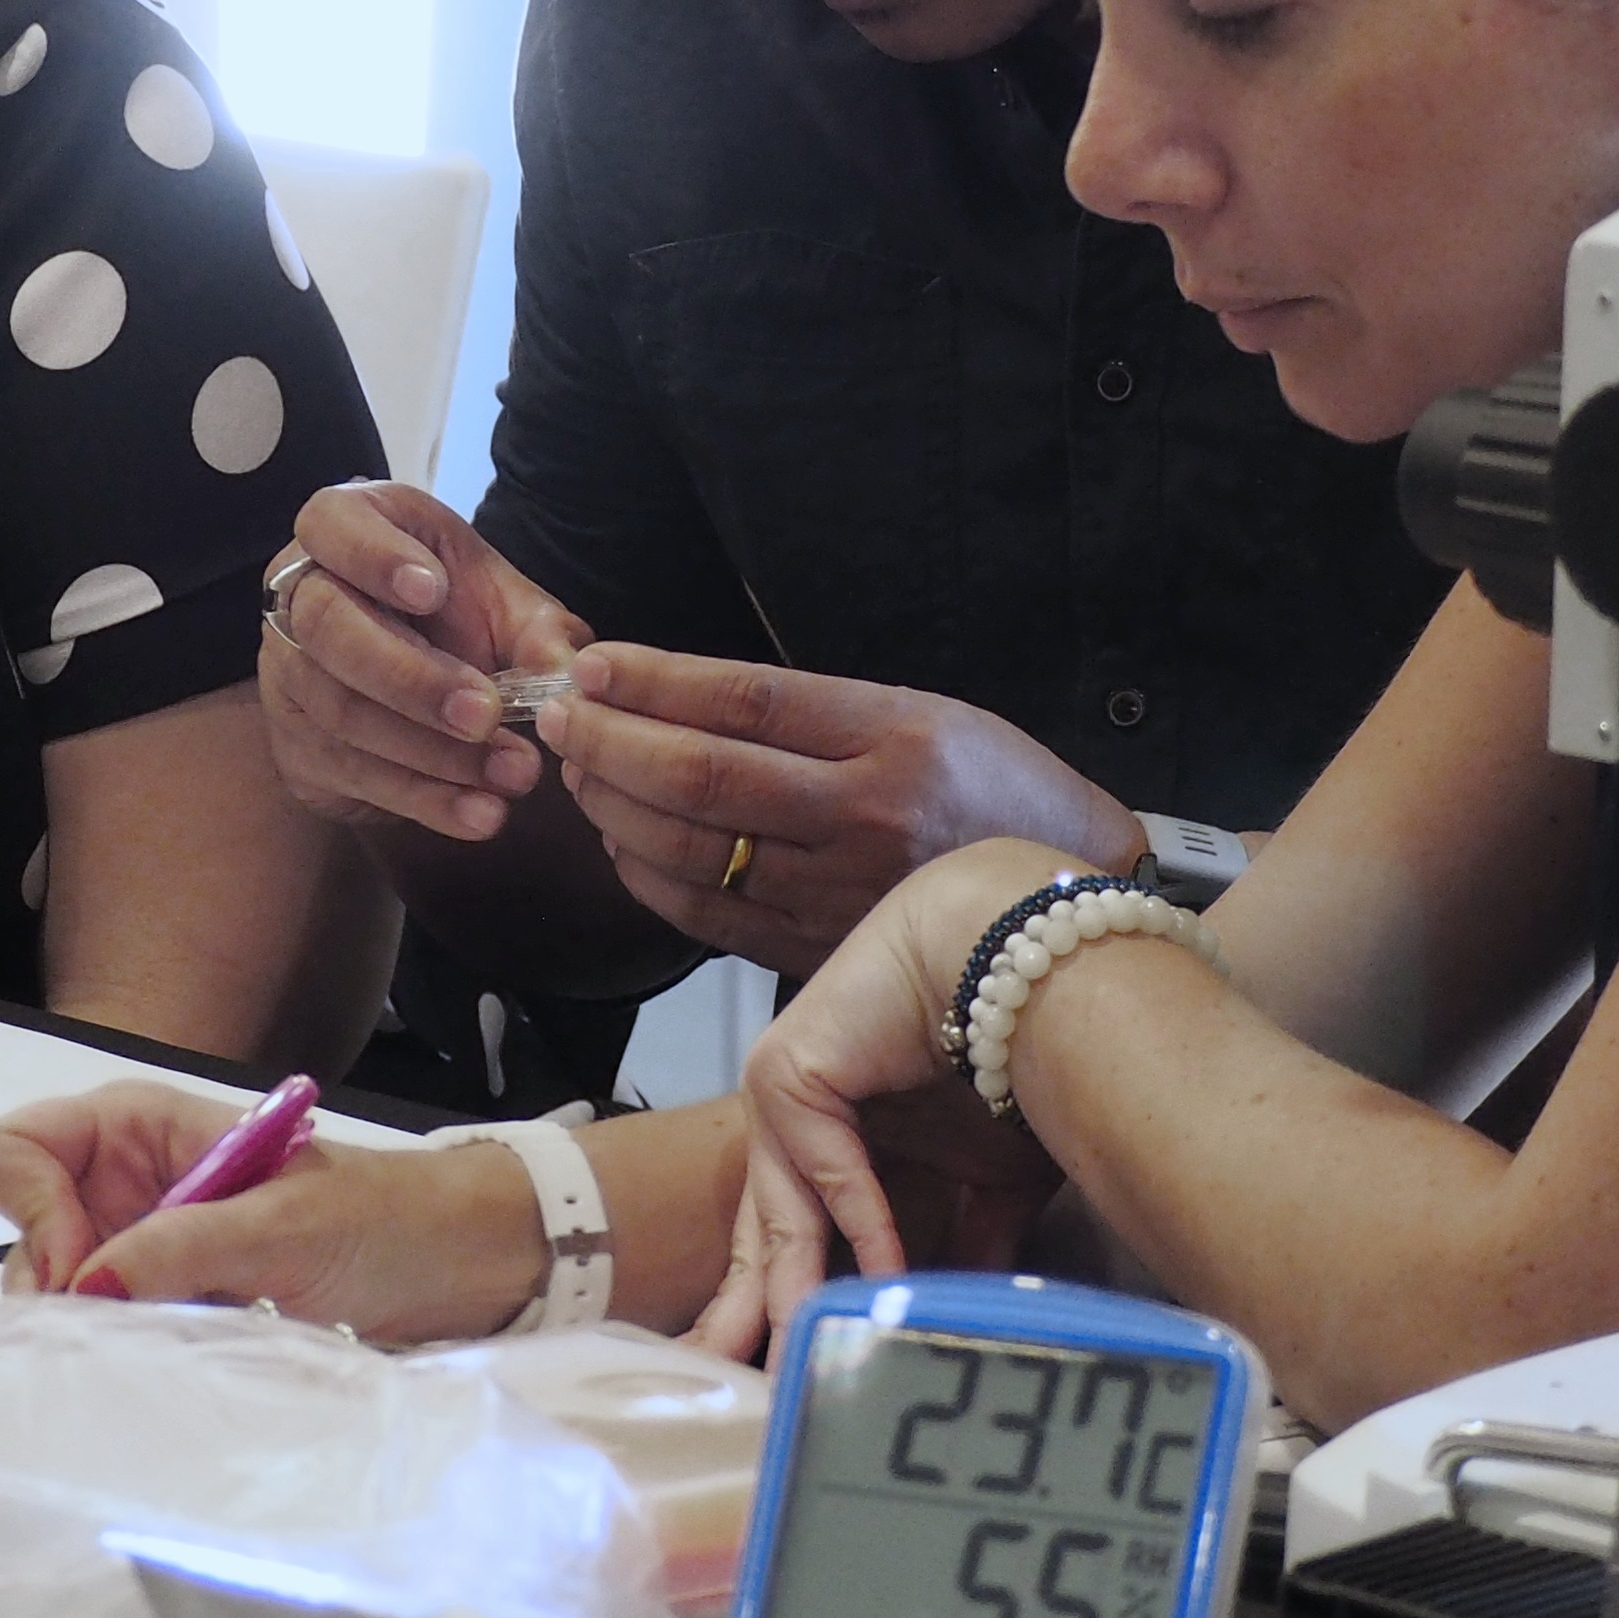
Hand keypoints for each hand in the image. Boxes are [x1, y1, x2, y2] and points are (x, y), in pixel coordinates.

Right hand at [0, 1081, 549, 1344]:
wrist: (454, 1266)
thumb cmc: (379, 1218)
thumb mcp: (282, 1223)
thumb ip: (181, 1246)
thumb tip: (80, 1287)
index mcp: (132, 1127)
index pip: (11, 1151)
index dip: (29, 1212)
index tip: (77, 1273)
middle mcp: (120, 1184)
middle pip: (21, 1235)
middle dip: (52, 1285)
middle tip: (121, 1328)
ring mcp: (141, 1250)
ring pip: (57, 1295)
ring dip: (92, 1330)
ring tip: (168, 1344)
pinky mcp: (167, 1307)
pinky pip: (107, 1335)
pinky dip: (122, 1355)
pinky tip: (168, 1369)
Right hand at [253, 482, 589, 845]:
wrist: (407, 680)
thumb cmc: (453, 615)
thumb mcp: (500, 601)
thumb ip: (537, 629)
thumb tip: (571, 677)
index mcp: (346, 530)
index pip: (330, 525)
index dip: (374, 558)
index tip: (433, 591)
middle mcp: (299, 598)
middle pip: (328, 630)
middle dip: (412, 677)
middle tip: (487, 713)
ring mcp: (287, 675)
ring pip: (341, 713)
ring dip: (433, 753)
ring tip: (512, 772)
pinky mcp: (297, 746)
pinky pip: (353, 775)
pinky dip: (426, 800)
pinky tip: (481, 812)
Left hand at [537, 650, 1139, 973]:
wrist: (1059, 908)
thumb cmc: (990, 790)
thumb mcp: (922, 714)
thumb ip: (810, 713)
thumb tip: (678, 698)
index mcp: (893, 737)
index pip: (744, 701)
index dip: (653, 683)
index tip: (592, 667)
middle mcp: (864, 816)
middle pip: (701, 779)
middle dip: (611, 744)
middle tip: (559, 718)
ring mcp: (839, 892)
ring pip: (692, 850)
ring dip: (615, 809)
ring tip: (580, 772)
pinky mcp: (820, 950)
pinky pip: (707, 917)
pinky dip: (647, 878)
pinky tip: (620, 846)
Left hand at [692, 838, 1095, 1355]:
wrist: (1022, 954)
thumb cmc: (1013, 1050)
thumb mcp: (992, 1177)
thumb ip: (968, 1240)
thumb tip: (957, 1311)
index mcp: (833, 1144)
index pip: (791, 1240)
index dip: (786, 1306)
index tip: (778, 1378)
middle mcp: (797, 1123)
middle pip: (762, 1238)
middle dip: (747, 1318)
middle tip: (730, 1391)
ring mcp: (785, 1097)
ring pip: (779, 1214)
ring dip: (790, 1294)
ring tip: (794, 1367)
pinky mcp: (789, 1071)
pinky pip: (824, 1167)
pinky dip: (858, 1224)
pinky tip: (884, 1278)